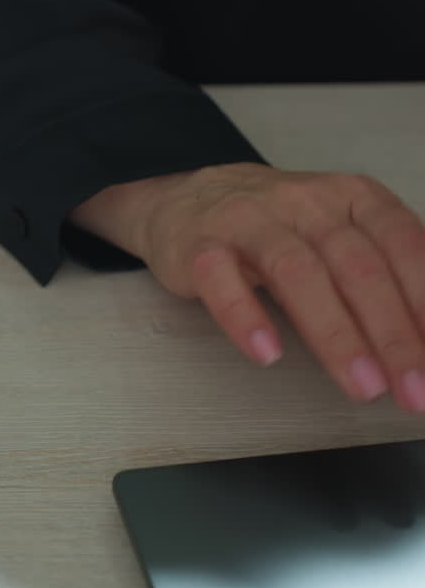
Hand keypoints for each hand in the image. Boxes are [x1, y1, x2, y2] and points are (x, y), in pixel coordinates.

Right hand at [71, 163, 424, 411]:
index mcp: (352, 197)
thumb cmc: (277, 228)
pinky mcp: (197, 245)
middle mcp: (304, 202)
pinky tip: (267, 353)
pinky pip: (220, 279)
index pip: (402, 244)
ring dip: (335, 334)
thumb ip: (385, 272)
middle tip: (411, 391)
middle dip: (391, 334)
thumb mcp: (339, 232)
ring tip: (360, 385)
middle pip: (356, 266)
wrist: (185, 200)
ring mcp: (247, 221)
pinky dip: (246, 317)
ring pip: (297, 273)